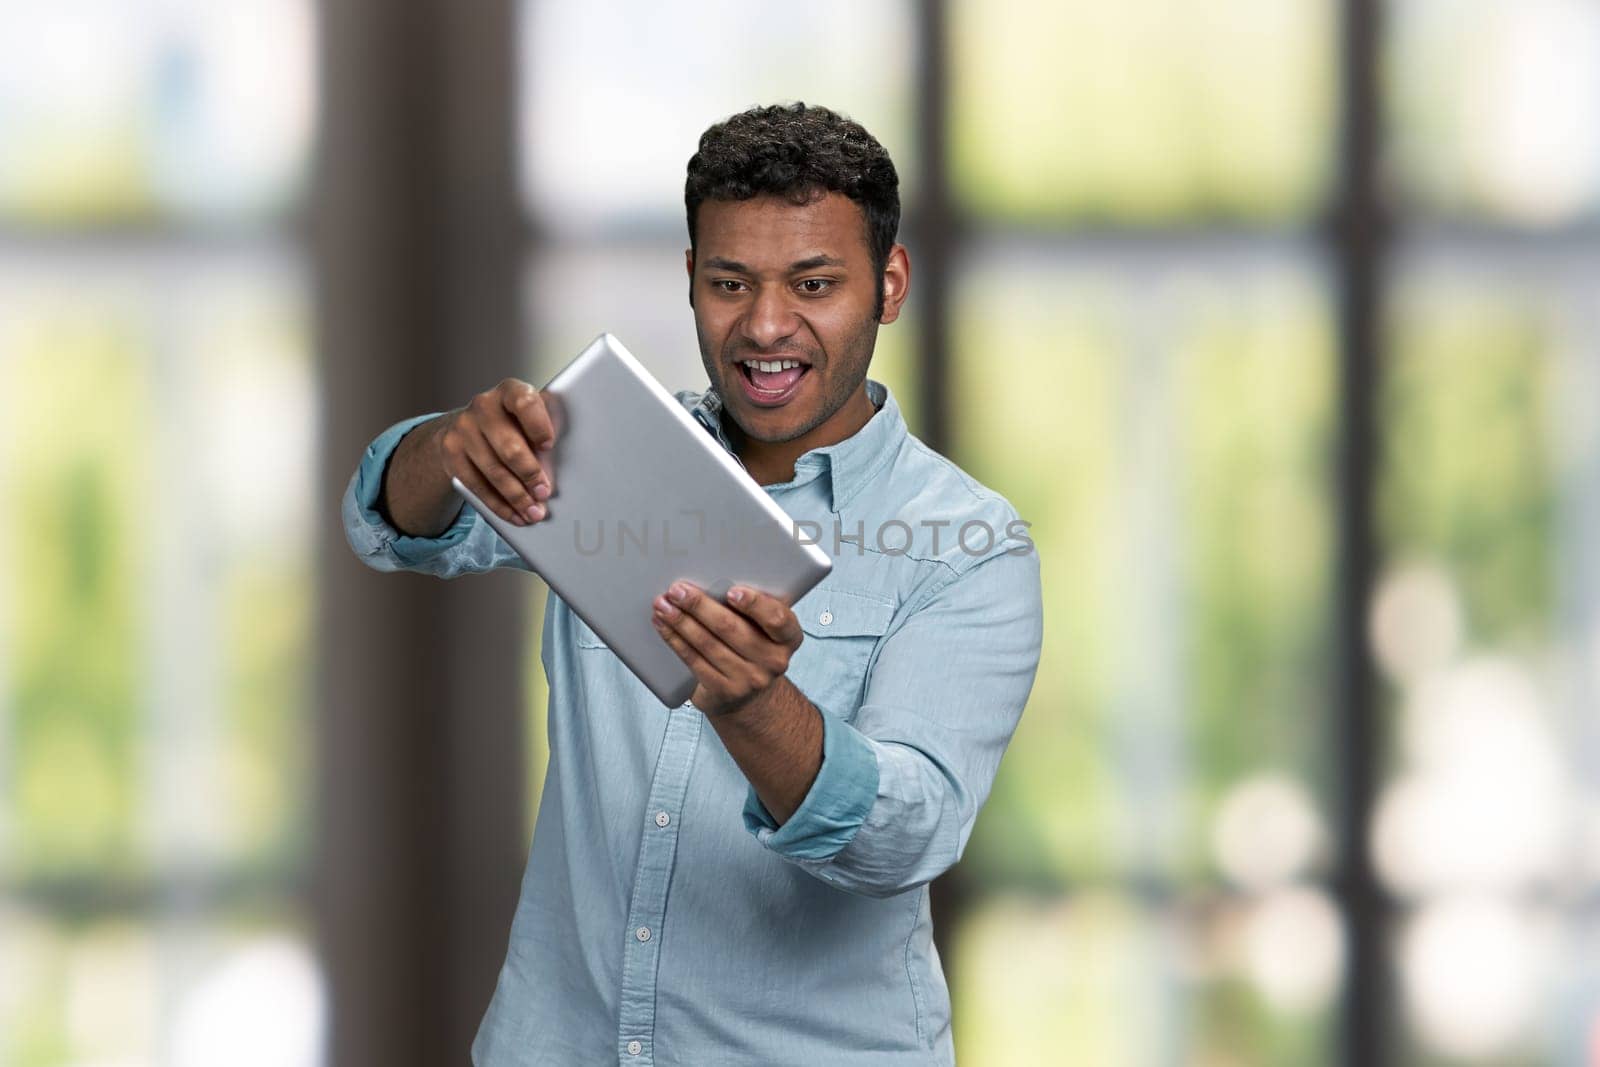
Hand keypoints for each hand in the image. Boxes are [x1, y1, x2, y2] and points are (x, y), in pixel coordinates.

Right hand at [436, 378, 558, 525]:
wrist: (466, 428)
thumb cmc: (510, 424)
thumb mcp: (526, 419)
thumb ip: (541, 433)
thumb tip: (562, 469)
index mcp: (509, 391)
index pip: (525, 403)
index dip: (538, 426)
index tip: (549, 447)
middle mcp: (484, 406)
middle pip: (509, 446)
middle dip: (530, 475)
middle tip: (544, 493)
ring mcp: (463, 429)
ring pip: (494, 471)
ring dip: (517, 497)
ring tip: (534, 512)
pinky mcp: (451, 453)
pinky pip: (477, 486)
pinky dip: (499, 505)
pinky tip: (514, 514)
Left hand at [651, 582, 803, 714]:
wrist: (752, 695)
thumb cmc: (755, 648)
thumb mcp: (764, 628)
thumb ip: (751, 607)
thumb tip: (710, 576)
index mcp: (788, 638)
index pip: (777, 619)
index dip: (755, 604)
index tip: (732, 591)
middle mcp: (773, 661)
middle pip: (731, 628)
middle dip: (700, 606)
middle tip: (678, 590)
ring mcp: (749, 679)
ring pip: (708, 644)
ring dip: (681, 622)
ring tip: (663, 605)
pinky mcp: (724, 691)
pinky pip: (695, 661)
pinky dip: (676, 641)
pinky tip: (664, 627)